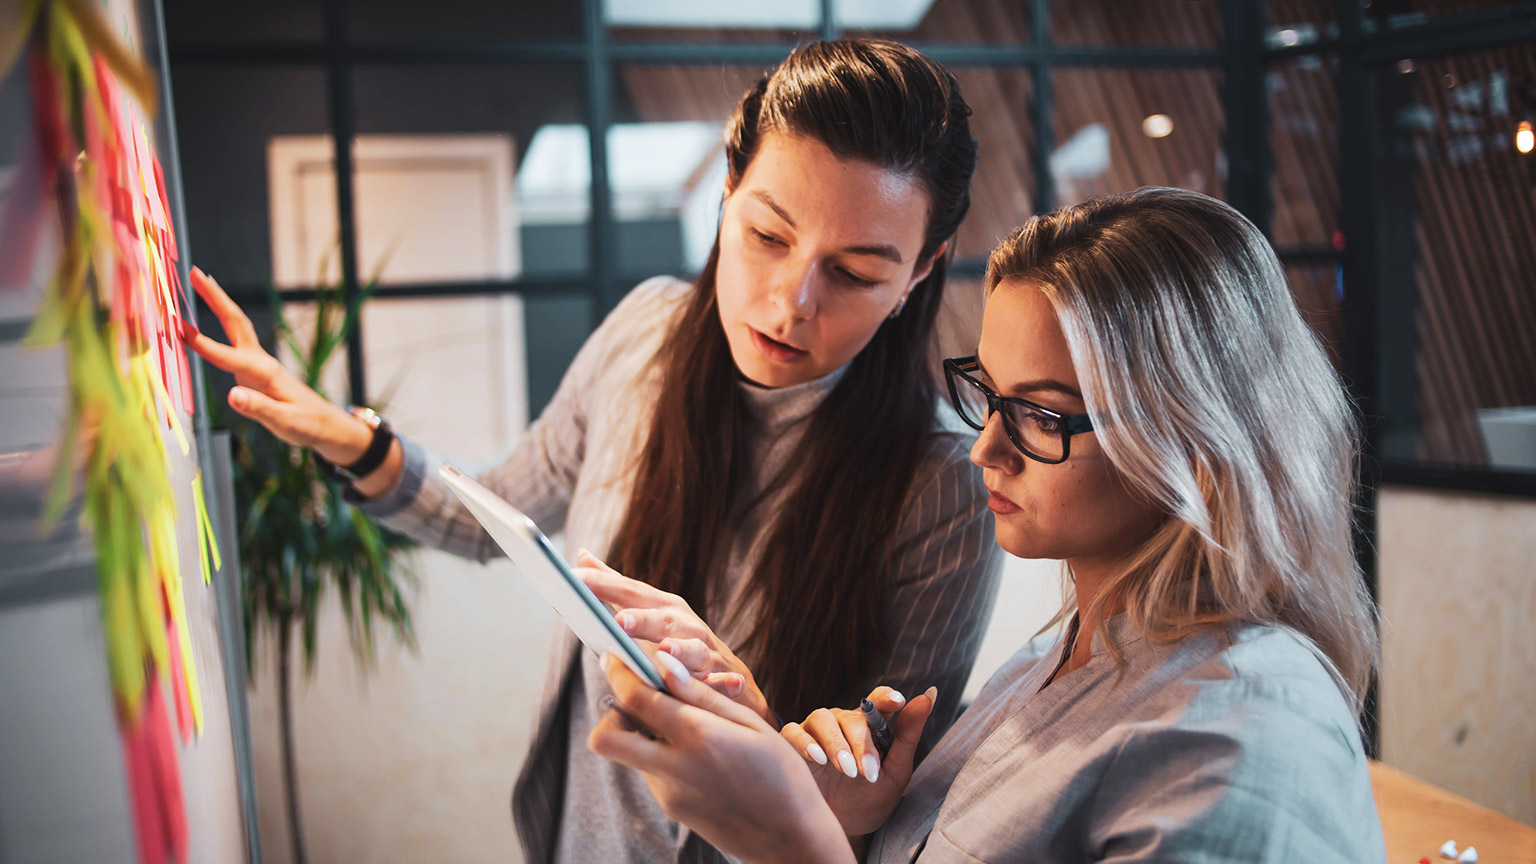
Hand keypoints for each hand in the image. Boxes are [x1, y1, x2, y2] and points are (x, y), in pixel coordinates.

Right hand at [181, 268, 371, 466]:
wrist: (327, 425)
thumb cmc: (308, 424)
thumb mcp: (285, 422)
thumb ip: (258, 408)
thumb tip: (232, 395)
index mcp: (266, 373)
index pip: (230, 357)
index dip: (204, 345)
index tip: (178, 329)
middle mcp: (261, 362)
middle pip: (236, 322)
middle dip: (215, 297)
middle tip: (194, 272)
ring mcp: (258, 363)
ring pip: (236, 326)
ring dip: (217, 303)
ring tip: (199, 282)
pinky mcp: (255, 370)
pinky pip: (232, 341)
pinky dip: (218, 325)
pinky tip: (207, 322)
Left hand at [577, 550, 773, 725]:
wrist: (729, 675)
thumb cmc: (681, 641)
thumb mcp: (651, 611)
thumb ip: (617, 588)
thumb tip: (582, 555)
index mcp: (665, 608)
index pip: (632, 593)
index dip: (605, 586)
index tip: (576, 579)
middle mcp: (688, 626)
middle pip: (663, 620)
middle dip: (642, 620)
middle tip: (619, 621)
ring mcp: (710, 653)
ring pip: (696, 651)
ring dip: (682, 650)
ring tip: (666, 651)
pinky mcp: (729, 681)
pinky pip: (728, 683)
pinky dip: (727, 682)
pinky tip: (726, 684)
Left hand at [589, 648, 856, 863]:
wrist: (790, 840)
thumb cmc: (782, 776)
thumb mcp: (750, 724)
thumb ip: (702, 695)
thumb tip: (665, 664)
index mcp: (698, 737)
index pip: (635, 698)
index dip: (618, 672)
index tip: (615, 655)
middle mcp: (674, 767)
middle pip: (606, 737)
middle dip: (610, 710)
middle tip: (633, 693)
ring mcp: (669, 793)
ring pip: (628, 753)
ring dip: (639, 731)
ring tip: (678, 721)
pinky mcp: (672, 808)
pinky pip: (650, 771)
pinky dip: (660, 753)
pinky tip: (695, 751)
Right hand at [779, 686, 935, 836]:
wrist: (841, 831)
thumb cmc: (869, 801)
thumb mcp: (896, 773)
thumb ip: (908, 735)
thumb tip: (929, 695)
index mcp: (868, 726)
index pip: (877, 700)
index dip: (886, 697)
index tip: (898, 701)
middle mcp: (840, 723)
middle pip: (850, 716)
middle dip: (861, 743)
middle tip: (867, 772)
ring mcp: (815, 732)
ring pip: (822, 719)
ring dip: (836, 743)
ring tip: (847, 770)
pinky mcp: (791, 746)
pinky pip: (793, 732)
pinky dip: (805, 743)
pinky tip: (818, 759)